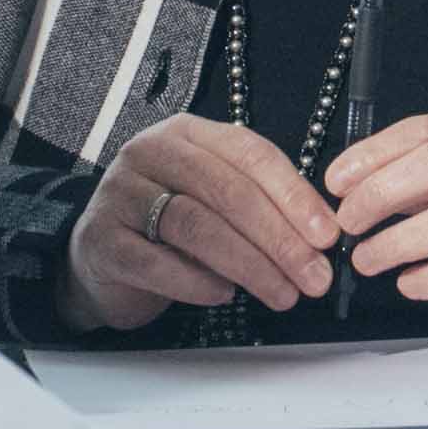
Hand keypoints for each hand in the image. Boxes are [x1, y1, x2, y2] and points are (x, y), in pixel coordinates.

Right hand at [66, 111, 344, 328]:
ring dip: (249, 264)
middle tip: (314, 276)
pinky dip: (198, 282)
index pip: (250, 153)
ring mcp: (121, 194)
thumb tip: (321, 237)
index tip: (327, 235)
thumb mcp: (213, 201)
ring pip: (197, 225)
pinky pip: (157, 262)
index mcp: (187, 133)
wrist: (99, 259)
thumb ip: (259, 205)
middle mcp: (150, 153)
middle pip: (227, 191)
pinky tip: (225, 295)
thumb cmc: (168, 229)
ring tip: (282, 293)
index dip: (294, 195)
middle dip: (279, 239)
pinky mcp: (102, 240)